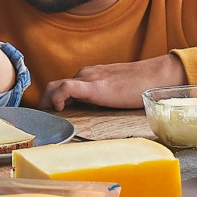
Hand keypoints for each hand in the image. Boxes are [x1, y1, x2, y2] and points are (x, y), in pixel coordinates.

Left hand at [40, 54, 185, 110]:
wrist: (155, 75)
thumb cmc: (138, 85)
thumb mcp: (113, 91)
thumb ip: (99, 98)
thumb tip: (89, 113)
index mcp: (89, 77)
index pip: (61, 87)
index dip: (50, 102)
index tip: (47, 118)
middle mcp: (85, 74)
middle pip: (53, 87)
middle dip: (44, 104)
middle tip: (42, 122)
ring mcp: (88, 78)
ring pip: (55, 86)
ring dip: (46, 103)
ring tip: (46, 119)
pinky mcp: (94, 86)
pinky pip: (66, 88)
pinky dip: (58, 97)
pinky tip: (59, 109)